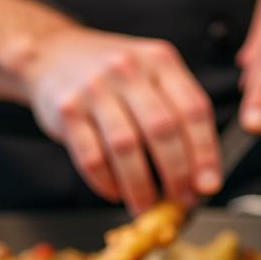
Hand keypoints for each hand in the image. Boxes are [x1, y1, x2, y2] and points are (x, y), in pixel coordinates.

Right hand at [25, 26, 222, 213]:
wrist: (52, 55)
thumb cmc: (111, 76)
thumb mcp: (150, 75)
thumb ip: (177, 114)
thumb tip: (200, 175)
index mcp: (159, 60)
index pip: (193, 110)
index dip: (205, 153)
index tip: (208, 184)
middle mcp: (128, 69)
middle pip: (162, 129)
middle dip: (176, 174)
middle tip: (180, 199)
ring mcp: (94, 88)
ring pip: (126, 147)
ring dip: (140, 186)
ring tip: (146, 204)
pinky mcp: (67, 110)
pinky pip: (91, 157)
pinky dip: (106, 183)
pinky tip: (115, 192)